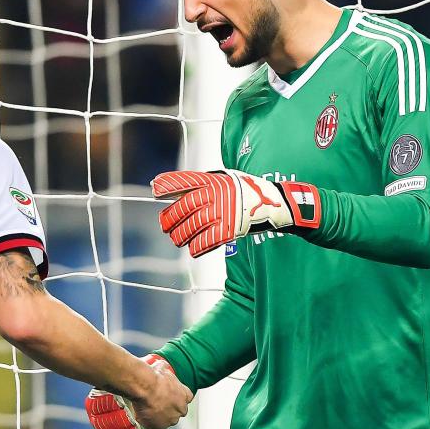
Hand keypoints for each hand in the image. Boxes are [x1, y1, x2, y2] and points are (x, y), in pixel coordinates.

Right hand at [84, 355, 192, 428]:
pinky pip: (152, 425)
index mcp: (185, 396)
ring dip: (158, 416)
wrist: (144, 386)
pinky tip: (140, 412)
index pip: (186, 398)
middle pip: (177, 412)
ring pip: (164, 420)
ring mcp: (170, 420)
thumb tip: (161, 364)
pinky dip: (147, 420)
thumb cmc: (154, 376)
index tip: (169, 394)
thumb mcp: (162, 368)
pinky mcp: (158, 427)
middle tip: (156, 402)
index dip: (177, 397)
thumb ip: (164, 370)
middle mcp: (181, 410)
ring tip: (146, 407)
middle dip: (169, 409)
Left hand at [151, 170, 320, 256]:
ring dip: (180, 235)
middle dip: (170, 217)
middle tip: (164, 225)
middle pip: (184, 207)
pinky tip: (193, 249)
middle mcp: (217, 194)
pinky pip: (207, 240)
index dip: (167, 185)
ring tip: (176, 239)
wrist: (275, 203)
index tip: (154, 190)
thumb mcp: (224, 180)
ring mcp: (224, 212)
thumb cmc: (245, 191)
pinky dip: (197, 246)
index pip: (185, 181)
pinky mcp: (231, 229)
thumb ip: (202, 184)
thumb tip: (172, 191)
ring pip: (192, 226)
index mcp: (214, 180)